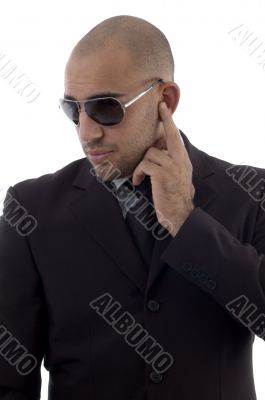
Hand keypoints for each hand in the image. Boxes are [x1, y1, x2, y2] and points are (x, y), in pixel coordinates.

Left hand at [132, 101, 194, 236]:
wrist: (180, 215)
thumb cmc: (176, 198)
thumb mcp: (178, 178)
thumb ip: (172, 164)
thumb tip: (161, 154)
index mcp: (183, 160)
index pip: (176, 136)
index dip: (169, 120)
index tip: (164, 107)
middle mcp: (180, 160)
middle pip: (169, 135)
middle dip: (164, 120)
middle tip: (160, 108)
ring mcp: (171, 166)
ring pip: (150, 153)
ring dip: (141, 165)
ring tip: (140, 177)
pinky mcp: (161, 174)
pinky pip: (144, 165)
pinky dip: (138, 173)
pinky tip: (138, 182)